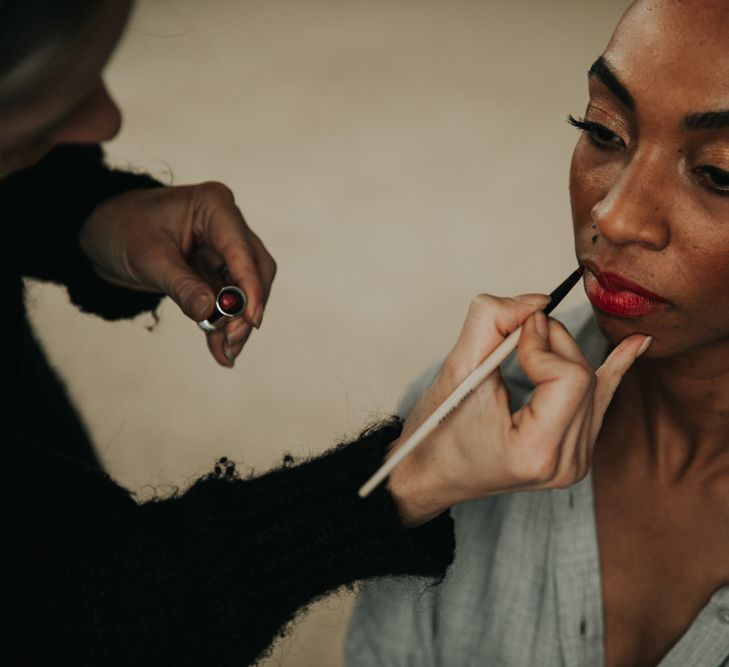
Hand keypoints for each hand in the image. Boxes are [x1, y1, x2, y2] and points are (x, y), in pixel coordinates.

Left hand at [79, 182, 276, 366]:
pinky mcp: (215, 271)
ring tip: (225, 352)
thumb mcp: (149, 258)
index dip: (251, 288)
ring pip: (245, 291)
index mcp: (214, 208)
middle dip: (246, 309)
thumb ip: (182, 286)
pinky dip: (223, 325)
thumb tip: (210, 313)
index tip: (251, 320)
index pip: (243, 252)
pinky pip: (227, 302)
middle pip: (254, 272)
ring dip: (237, 323)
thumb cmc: (122, 228)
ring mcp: (223, 250)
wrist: (101, 231)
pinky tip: (221, 349)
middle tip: (232, 338)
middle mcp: (227, 226)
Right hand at [387, 293, 650, 526]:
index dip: (540, 344)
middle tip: (513, 329)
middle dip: (549, 340)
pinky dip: (615, 368)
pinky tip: (638, 345)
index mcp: (535, 453)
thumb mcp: (456, 370)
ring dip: (562, 350)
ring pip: (592, 381)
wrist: (431, 473)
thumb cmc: (436, 431)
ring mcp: (575, 462)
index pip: (570, 377)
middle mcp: (565, 464)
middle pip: (583, 374)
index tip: (510, 335)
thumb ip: (492, 320)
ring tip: (536, 330)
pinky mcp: (576, 452)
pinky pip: (602, 399)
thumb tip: (538, 301)